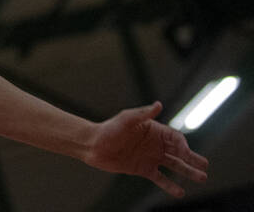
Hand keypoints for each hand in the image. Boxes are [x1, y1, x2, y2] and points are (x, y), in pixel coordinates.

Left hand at [84, 102, 208, 196]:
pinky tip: (180, 192)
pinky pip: (160, 178)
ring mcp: (150, 157)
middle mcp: (154, 144)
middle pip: (179, 152)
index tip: (187, 153)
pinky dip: (170, 185)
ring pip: (174, 165)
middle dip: (192, 158)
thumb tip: (159, 104)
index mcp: (153, 130)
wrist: (92, 145)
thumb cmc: (109, 129)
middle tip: (205, 166)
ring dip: (187, 172)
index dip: (183, 145)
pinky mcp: (143, 169)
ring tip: (202, 178)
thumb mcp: (127, 119)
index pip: (175, 138)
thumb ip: (144, 114)